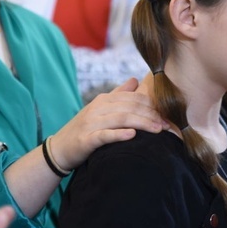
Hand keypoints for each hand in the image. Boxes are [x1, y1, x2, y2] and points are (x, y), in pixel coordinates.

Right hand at [51, 78, 167, 170]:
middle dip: (151, 115)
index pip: (133, 98)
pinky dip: (119, 134)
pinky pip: (104, 135)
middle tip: (167, 125)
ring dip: (142, 123)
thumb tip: (135, 79)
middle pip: (130, 107)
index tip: (167, 115)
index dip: (152, 105)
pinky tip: (132, 135)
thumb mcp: (100, 109)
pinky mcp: (85, 139)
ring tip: (157, 130)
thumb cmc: (84, 129)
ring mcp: (90, 123)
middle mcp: (97, 108)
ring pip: (121, 119)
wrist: (59, 148)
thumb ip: (118, 94)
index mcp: (103, 100)